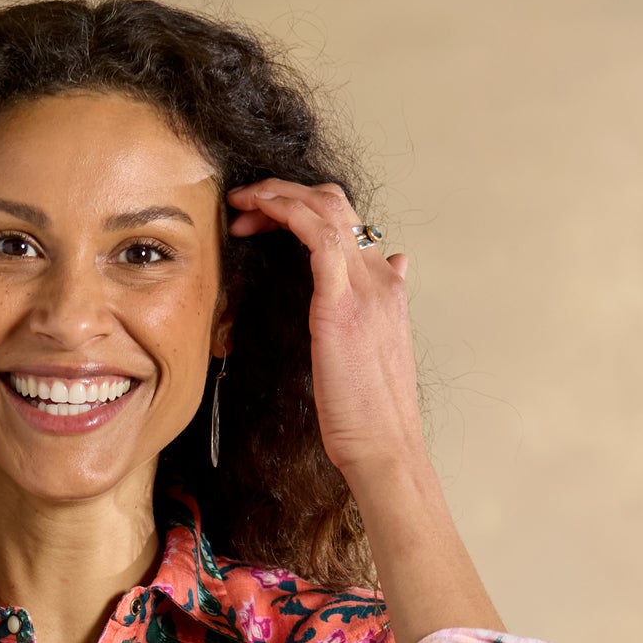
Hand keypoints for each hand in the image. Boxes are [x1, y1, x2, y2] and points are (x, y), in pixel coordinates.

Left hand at [226, 178, 424, 481]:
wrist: (385, 449)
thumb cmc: (372, 416)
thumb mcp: (380, 351)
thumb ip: (382, 306)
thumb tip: (399, 265)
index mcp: (386, 289)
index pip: (348, 225)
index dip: (305, 209)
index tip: (267, 220)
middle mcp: (380, 279)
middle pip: (336, 204)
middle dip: (286, 192)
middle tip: (246, 204)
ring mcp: (364, 288)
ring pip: (325, 207)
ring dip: (278, 194)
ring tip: (243, 201)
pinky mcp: (341, 304)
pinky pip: (317, 235)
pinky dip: (285, 211)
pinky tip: (257, 210)